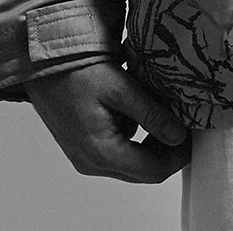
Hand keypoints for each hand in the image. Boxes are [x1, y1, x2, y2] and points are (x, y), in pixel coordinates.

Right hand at [22, 61, 191, 183]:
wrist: (40, 61)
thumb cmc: (74, 70)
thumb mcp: (120, 88)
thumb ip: (152, 114)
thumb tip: (179, 136)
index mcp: (101, 152)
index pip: (153, 171)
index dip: (178, 155)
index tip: (191, 134)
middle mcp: (91, 162)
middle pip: (142, 171)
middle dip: (166, 150)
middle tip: (181, 122)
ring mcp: (84, 157)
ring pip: (130, 163)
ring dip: (150, 143)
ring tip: (160, 112)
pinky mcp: (81, 147)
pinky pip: (116, 151)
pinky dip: (133, 138)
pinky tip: (137, 111)